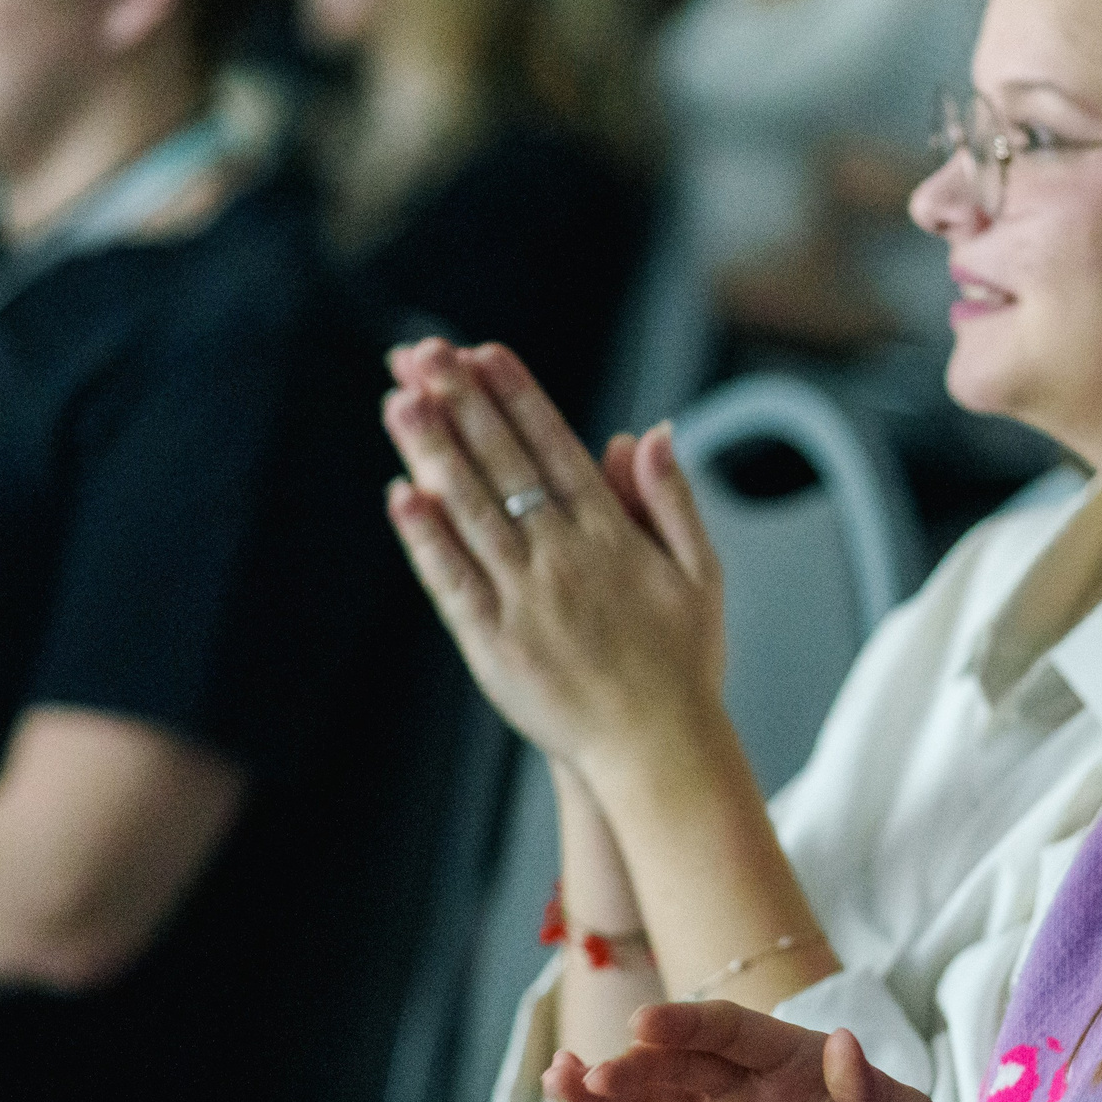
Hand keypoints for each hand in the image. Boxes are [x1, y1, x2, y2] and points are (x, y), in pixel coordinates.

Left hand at [382, 340, 732, 787]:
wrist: (658, 748)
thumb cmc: (684, 663)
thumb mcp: (701, 573)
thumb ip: (672, 500)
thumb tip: (651, 433)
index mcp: (615, 537)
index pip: (557, 450)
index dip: (518, 398)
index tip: (486, 353)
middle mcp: (566, 559)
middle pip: (505, 467)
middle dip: (463, 405)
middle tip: (425, 354)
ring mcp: (526, 599)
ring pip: (471, 512)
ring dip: (433, 453)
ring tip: (400, 400)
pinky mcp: (494, 643)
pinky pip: (452, 581)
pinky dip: (426, 538)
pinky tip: (402, 496)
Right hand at [547, 1001, 983, 1101]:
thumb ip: (871, 1093)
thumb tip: (843, 1040)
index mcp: (794, 1057)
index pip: (733, 1031)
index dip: (689, 1023)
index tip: (646, 1020)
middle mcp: (745, 1083)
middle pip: (682, 1063)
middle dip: (637, 1063)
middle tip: (597, 1071)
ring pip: (652, 1098)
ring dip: (605, 1087)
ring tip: (561, 1076)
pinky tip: (572, 1100)